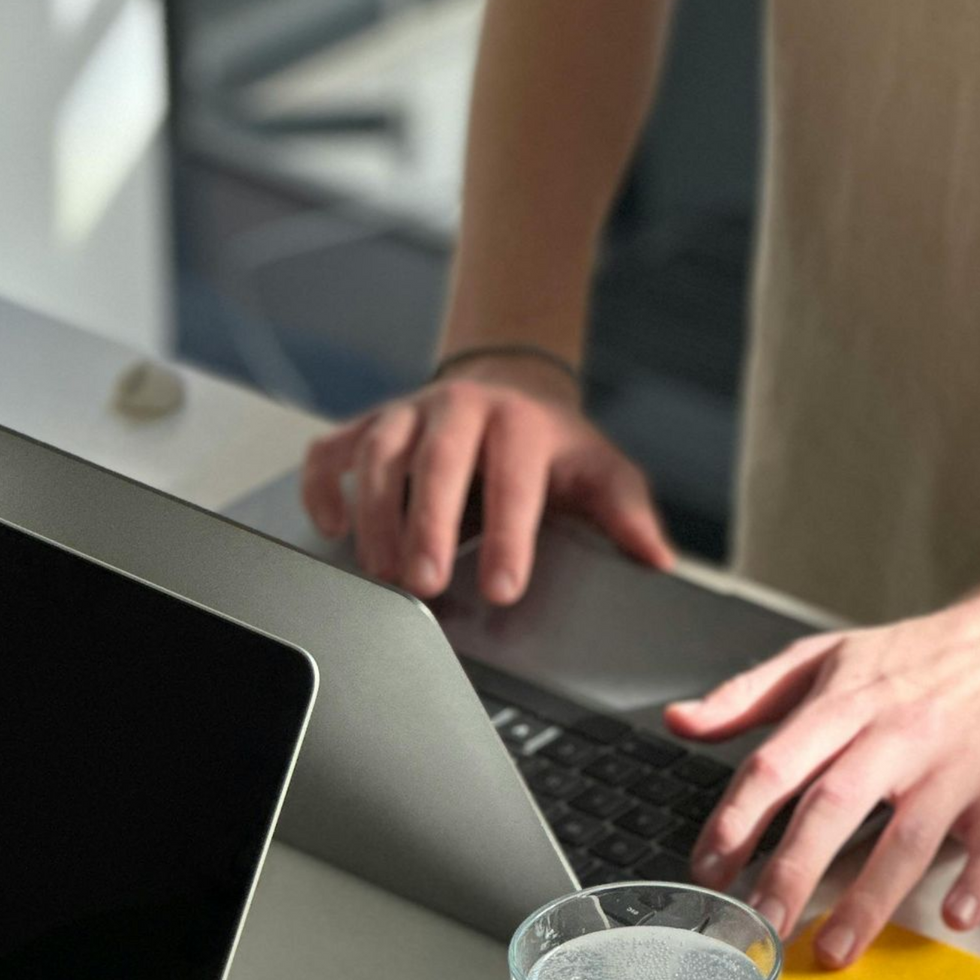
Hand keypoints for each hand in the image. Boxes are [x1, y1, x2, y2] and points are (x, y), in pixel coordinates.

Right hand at [300, 357, 673, 603]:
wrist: (510, 390)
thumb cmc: (551, 448)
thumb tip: (656, 558)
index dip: (508, 538)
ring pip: (380, 456)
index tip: (504, 590)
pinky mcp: (368, 427)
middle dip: (427, 526)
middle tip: (423, 585)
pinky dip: (323, 487)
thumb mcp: (600, 473)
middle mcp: (460, 408)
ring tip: (379, 575)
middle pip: (437, 462)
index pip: (514, 481)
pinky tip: (330, 525)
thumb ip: (626, 515)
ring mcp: (407, 414)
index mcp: (520, 422)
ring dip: (375, 518)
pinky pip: (333, 451)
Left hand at [666, 578, 979, 965]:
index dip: (737, 819)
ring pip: (906, 838)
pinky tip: (955, 916)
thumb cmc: (916, 657)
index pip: (778, 764)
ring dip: (869, 899)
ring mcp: (951, 767)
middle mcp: (895, 736)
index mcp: (844, 702)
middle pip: (834, 806)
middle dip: (793, 869)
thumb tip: (680, 721)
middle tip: (761, 922)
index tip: (709, 867)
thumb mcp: (823, 657)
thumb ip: (746, 695)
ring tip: (833, 949)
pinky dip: (978, 881)